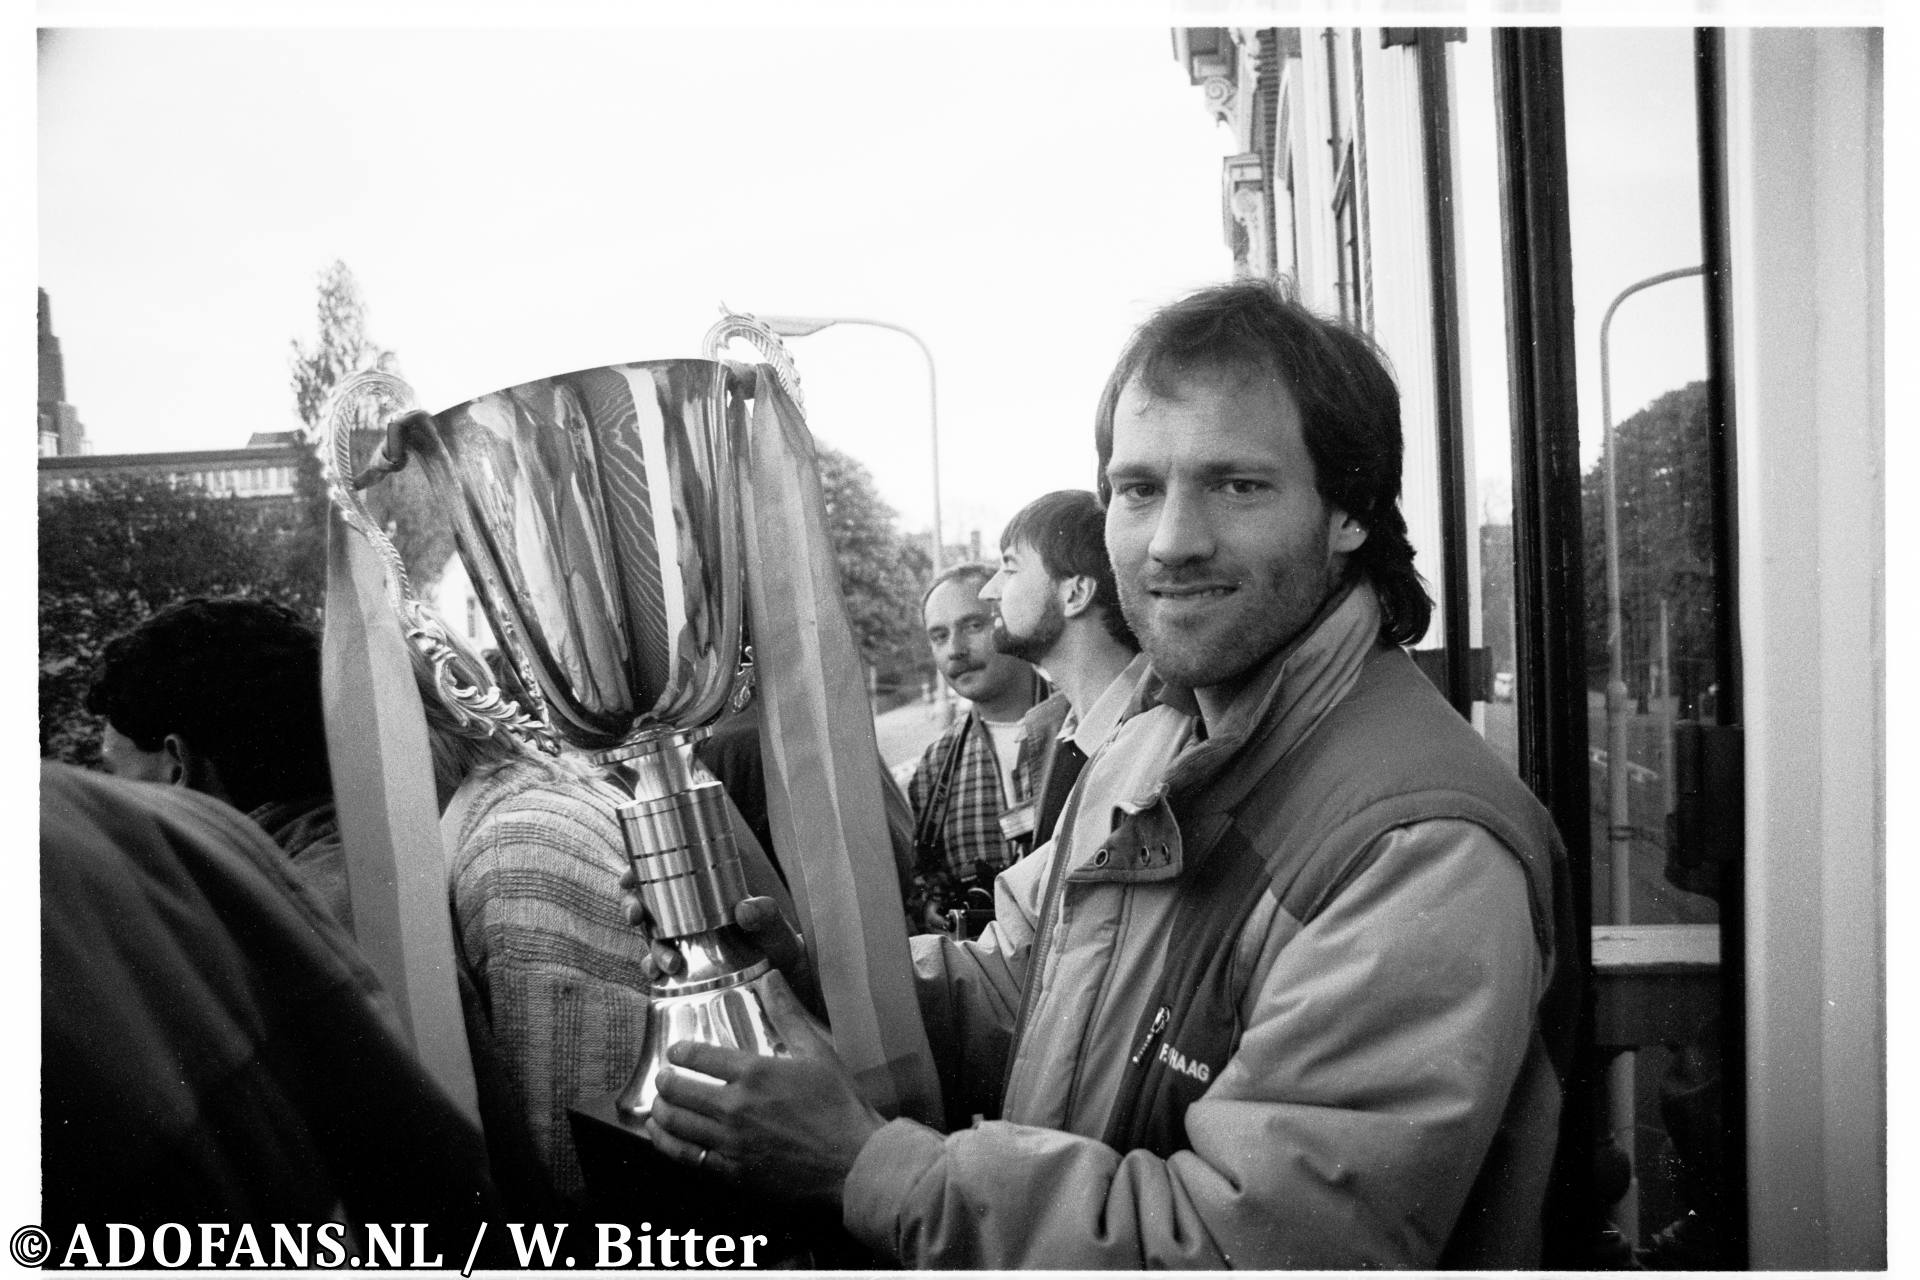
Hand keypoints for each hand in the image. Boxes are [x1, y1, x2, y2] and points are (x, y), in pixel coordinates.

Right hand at [620, 868, 813, 1000]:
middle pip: (646, 906)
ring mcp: (683, 946)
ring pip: (650, 940)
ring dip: (650, 949)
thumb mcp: (775, 926)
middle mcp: (687, 919)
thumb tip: (743, 909)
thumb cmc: (778, 944)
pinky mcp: (683, 974)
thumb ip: (766, 914)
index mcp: (703, 896)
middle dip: (632, 907)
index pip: (664, 877)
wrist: (785, 982)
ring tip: (670, 961)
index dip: (638, 873)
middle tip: (637, 915)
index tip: (629, 876)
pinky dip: (653, 971)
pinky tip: (660, 976)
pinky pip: (658, 970)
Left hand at [644, 977, 883, 1204]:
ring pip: (677, 1124)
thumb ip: (788, 1014)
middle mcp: (735, 1106)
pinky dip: (668, 1146)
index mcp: (754, 1072)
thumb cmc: (840, 1105)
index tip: (676, 1051)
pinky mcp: (733, 1172)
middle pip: (679, 1091)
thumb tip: (771, 977)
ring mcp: (731, 1142)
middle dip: (665, 1082)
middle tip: (663, 1079)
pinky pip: (688, 1158)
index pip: (700, 1056)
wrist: (853, 1162)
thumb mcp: (818, 1052)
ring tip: (656, 1107)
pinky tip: (663, 1139)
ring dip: (660, 1113)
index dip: (681, 1051)